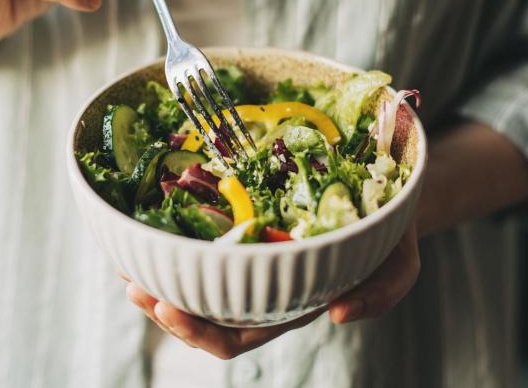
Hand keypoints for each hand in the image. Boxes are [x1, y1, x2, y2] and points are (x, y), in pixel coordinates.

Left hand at [125, 219, 419, 359]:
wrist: (389, 193)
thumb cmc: (392, 232)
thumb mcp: (402, 263)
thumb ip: (383, 292)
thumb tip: (341, 315)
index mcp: (292, 302)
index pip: (239, 333)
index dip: (199, 331)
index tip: (167, 306)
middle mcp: (264, 285)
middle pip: (204, 314)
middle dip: (164, 307)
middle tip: (133, 286)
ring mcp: (251, 257)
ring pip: (196, 280)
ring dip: (157, 276)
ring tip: (126, 262)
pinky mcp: (244, 225)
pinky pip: (201, 241)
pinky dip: (172, 239)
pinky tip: (146, 227)